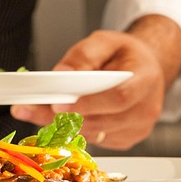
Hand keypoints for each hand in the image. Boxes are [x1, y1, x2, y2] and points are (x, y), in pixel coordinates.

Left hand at [10, 17, 180, 150]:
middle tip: (34, 109)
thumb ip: (84, 54)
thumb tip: (62, 73)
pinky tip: (62, 118)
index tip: (59, 105)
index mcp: (145, 80)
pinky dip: (76, 130)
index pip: (118, 98)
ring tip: (39, 111)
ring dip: (65, 126)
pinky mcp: (126, 140)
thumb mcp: (106, 41)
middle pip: (103, 121)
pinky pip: (96, 139)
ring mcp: (137, 129)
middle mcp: (145, 109)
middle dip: (65, 117)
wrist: (146, 68)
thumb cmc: (127, 54)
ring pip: (95, 134)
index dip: (88, 104)